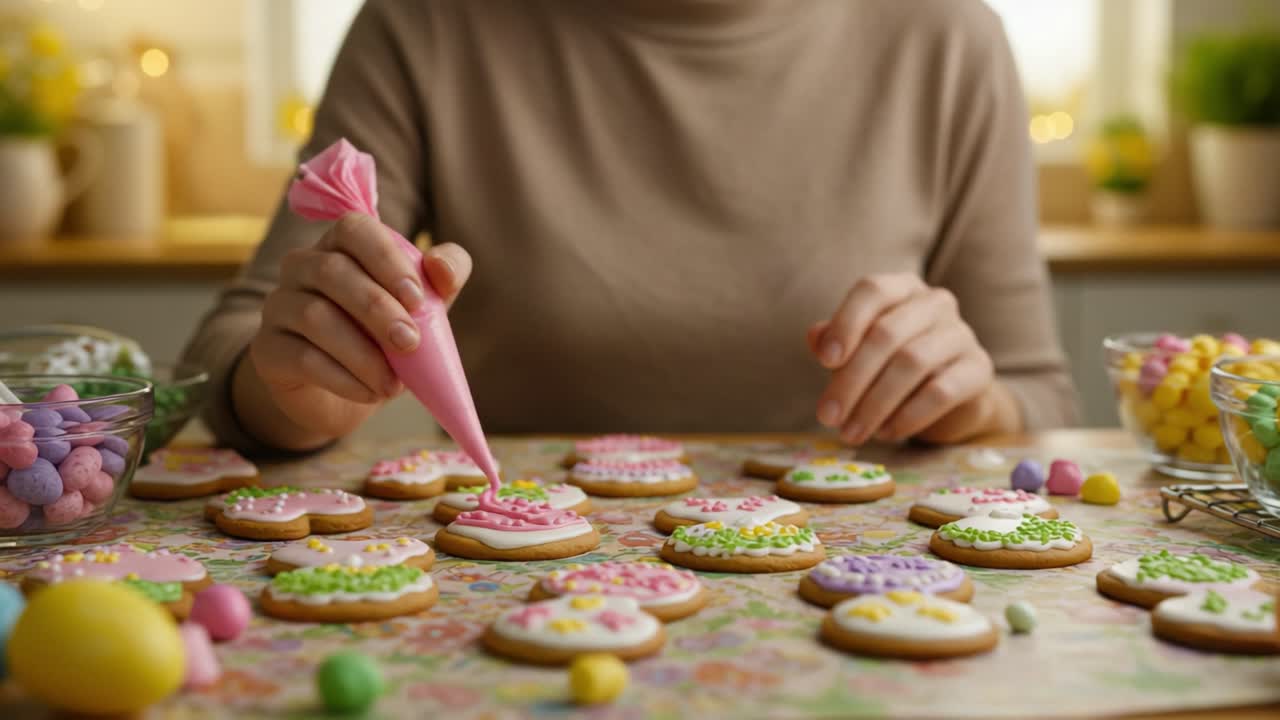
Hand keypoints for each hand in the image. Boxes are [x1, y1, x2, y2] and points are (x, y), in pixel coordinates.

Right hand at [237, 213, 471, 447]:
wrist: (350, 392)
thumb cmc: (389, 336)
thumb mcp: (426, 305)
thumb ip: (446, 276)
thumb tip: (443, 271)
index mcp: (341, 246)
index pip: (353, 228)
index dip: (385, 258)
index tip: (416, 297)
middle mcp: (301, 267)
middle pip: (330, 271)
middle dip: (377, 308)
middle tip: (410, 342)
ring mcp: (278, 306)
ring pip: (314, 316)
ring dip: (362, 353)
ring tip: (393, 384)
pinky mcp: (267, 349)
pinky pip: (302, 357)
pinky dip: (343, 378)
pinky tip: (369, 393)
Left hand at [808, 273, 1014, 444]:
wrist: (951, 399)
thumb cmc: (891, 367)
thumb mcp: (858, 352)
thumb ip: (834, 342)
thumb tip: (815, 337)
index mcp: (902, 288)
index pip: (872, 290)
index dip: (845, 324)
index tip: (824, 362)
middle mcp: (935, 302)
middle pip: (886, 334)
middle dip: (851, 380)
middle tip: (828, 417)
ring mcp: (961, 333)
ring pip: (911, 363)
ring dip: (874, 404)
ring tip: (852, 432)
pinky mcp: (979, 369)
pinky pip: (940, 391)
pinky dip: (907, 416)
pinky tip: (886, 433)